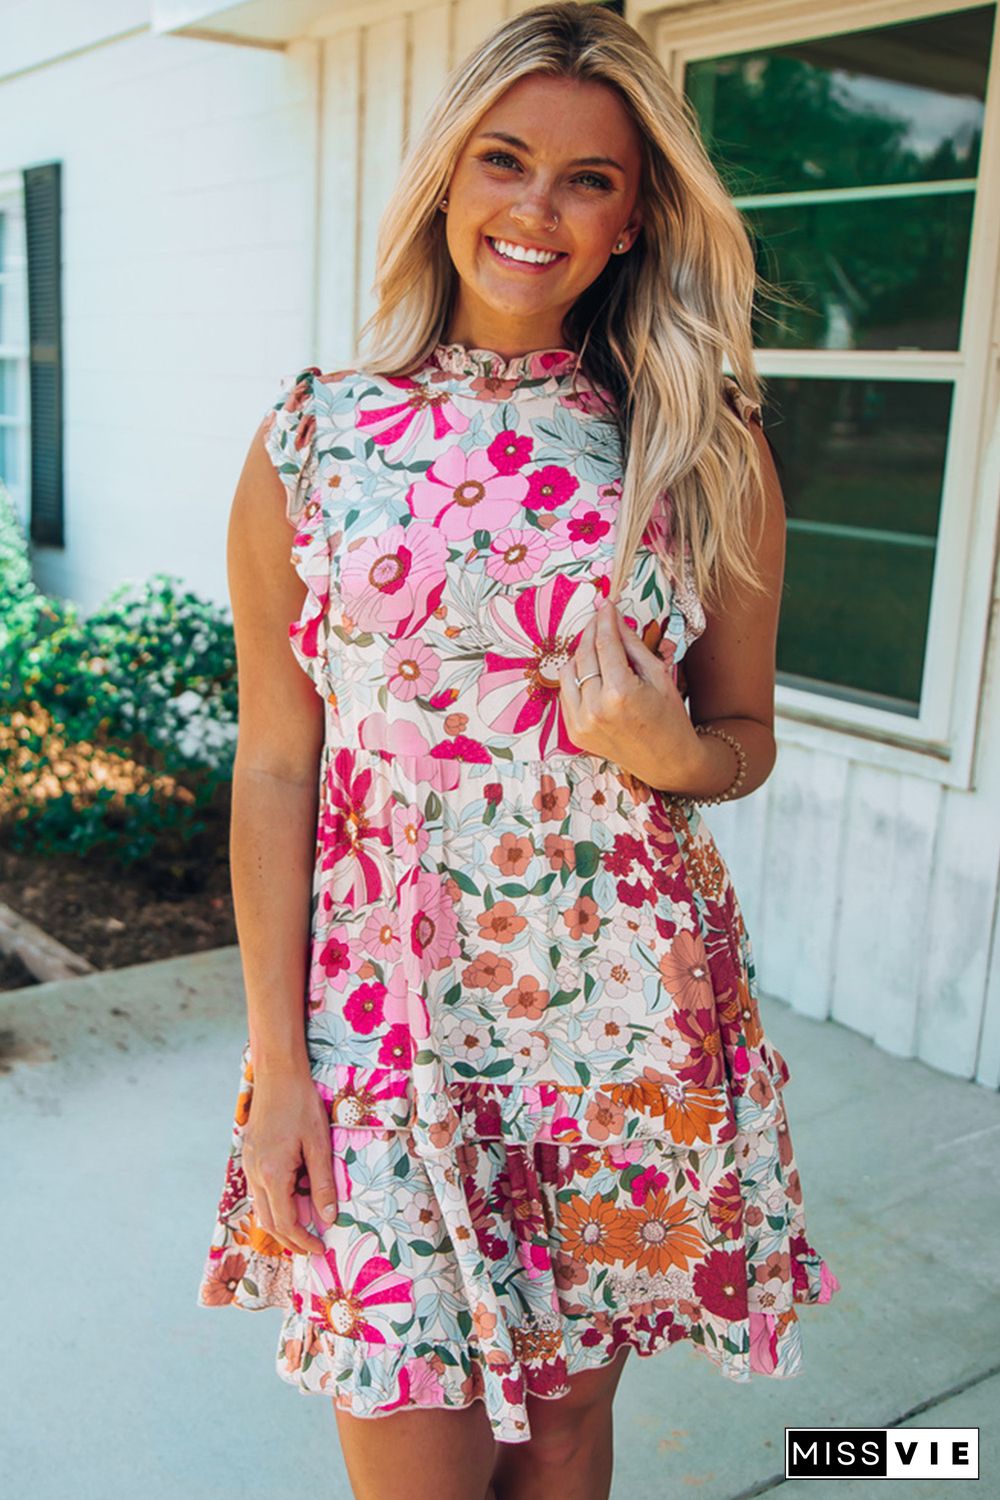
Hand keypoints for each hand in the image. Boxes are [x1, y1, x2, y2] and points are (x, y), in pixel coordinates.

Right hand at [242, 1067, 337, 1254]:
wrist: (277, 1075)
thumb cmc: (302, 1105)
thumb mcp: (319, 1145)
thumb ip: (322, 1183)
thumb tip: (328, 1216)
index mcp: (272, 1174)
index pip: (286, 1222)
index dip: (303, 1240)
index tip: (320, 1248)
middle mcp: (255, 1174)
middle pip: (269, 1222)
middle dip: (290, 1240)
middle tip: (311, 1248)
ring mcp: (249, 1165)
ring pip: (261, 1208)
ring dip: (280, 1224)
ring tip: (303, 1231)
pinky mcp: (249, 1156)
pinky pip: (259, 1191)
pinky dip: (273, 1205)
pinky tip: (289, 1203)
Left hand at [558, 596, 701, 789]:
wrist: (667, 761)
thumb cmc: (670, 717)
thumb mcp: (657, 676)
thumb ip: (632, 646)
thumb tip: (614, 618)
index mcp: (620, 693)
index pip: (605, 644)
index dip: (606, 620)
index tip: (607, 604)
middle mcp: (595, 708)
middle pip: (584, 654)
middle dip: (593, 631)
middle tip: (601, 617)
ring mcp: (581, 722)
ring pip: (569, 671)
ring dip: (581, 653)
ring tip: (599, 646)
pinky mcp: (575, 732)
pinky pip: (566, 693)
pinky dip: (576, 678)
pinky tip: (593, 671)